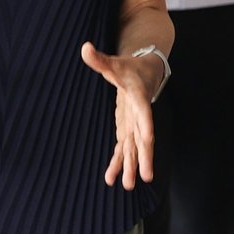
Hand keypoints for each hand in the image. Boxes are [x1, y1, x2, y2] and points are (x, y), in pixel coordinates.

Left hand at [81, 43, 162, 189]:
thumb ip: (100, 60)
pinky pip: (124, 148)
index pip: (143, 111)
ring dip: (132, 166)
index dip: (146, 124)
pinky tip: (111, 178)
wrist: (146, 72)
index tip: (148, 138)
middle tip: (145, 176)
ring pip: (135, 148)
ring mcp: (135, 124)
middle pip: (143, 138)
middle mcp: (140, 115)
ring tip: (128, 186)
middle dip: (144, 157)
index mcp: (138, 96)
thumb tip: (84, 47)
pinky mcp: (128, 129)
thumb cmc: (130, 67)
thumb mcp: (115, 63)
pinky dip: (119, 162)